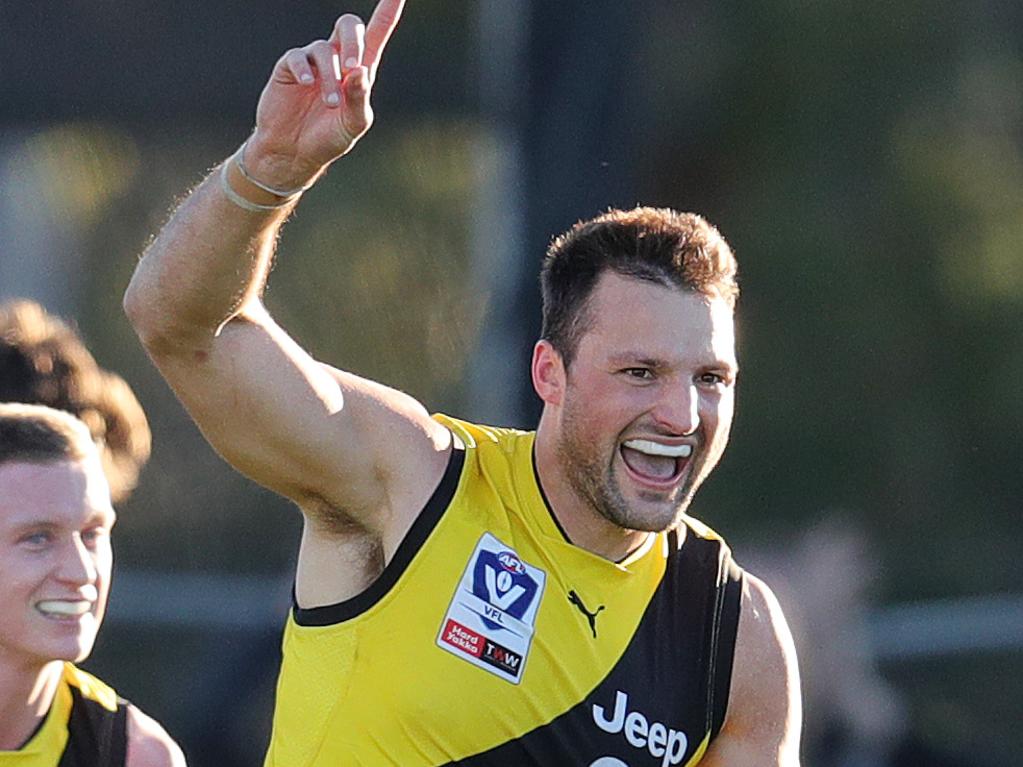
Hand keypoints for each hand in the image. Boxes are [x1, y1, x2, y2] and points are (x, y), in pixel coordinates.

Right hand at [244, 0, 404, 189]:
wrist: (293, 152)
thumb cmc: (328, 138)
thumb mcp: (352, 125)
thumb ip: (360, 100)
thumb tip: (361, 71)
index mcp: (360, 71)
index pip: (377, 33)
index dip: (387, 12)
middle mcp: (337, 59)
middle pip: (349, 25)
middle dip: (353, 42)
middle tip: (354, 68)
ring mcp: (312, 62)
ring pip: (324, 48)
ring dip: (330, 76)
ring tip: (330, 103)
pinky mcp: (290, 68)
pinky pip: (298, 57)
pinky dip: (306, 70)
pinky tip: (309, 85)